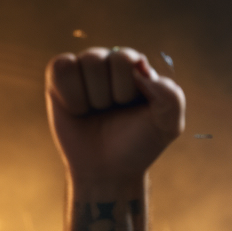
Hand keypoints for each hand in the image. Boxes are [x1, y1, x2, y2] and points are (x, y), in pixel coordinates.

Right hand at [46, 46, 184, 183]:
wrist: (108, 171)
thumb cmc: (137, 145)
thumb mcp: (168, 126)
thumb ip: (171, 96)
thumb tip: (140, 68)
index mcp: (137, 68)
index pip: (125, 59)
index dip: (125, 89)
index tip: (130, 109)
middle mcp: (110, 62)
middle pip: (100, 59)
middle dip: (108, 96)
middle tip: (112, 114)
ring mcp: (84, 68)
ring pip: (83, 64)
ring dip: (92, 99)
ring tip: (96, 113)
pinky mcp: (60, 79)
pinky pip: (61, 68)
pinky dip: (70, 96)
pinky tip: (78, 110)